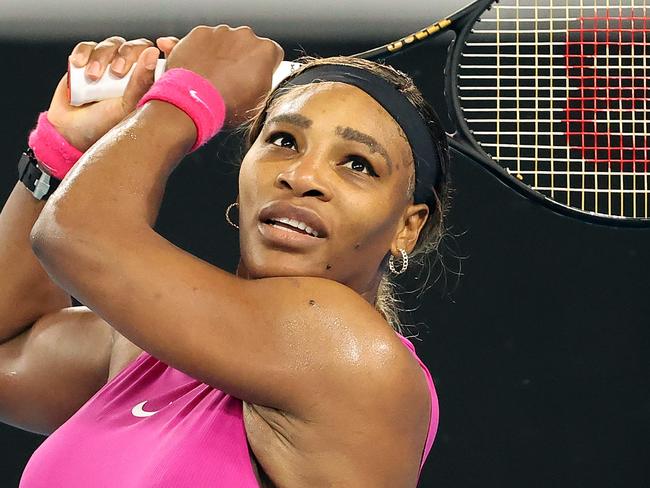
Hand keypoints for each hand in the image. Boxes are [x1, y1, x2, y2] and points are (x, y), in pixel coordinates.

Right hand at [47, 37, 160, 151]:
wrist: (71, 133)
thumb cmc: (106, 126)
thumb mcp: (127, 108)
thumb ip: (141, 83)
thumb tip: (153, 53)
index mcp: (150, 85)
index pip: (165, 60)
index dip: (169, 46)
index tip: (163, 44)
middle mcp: (133, 72)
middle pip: (138, 47)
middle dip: (127, 55)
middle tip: (117, 73)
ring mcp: (110, 65)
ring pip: (114, 44)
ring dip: (102, 56)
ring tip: (93, 77)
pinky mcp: (88, 60)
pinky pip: (89, 46)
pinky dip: (84, 53)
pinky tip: (79, 66)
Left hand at [164, 25, 283, 124]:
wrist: (194, 100)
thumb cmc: (228, 104)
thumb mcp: (260, 102)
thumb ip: (265, 82)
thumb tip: (262, 77)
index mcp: (266, 50)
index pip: (273, 55)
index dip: (264, 68)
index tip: (255, 79)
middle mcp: (245, 35)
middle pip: (247, 45)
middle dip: (241, 58)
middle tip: (232, 80)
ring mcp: (221, 32)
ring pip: (225, 41)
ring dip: (221, 55)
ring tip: (213, 77)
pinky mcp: (199, 32)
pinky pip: (203, 40)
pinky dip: (201, 51)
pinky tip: (199, 70)